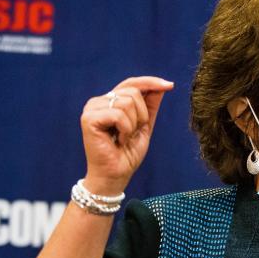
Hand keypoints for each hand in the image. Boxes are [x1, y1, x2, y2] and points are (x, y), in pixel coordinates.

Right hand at [80, 76, 173, 194]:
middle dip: (142, 115)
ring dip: (133, 124)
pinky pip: (118, 114)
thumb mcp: (145, 126)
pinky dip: (125, 129)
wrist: (116, 175)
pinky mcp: (88, 118)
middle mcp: (98, 101)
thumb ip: (151, 106)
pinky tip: (118, 141)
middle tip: (132, 133)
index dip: (151, 82)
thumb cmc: (127, 153)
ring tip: (124, 138)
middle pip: (132, 92)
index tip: (170, 85)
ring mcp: (92, 108)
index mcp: (110, 101)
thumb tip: (163, 85)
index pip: (131, 83)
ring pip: (127, 102)